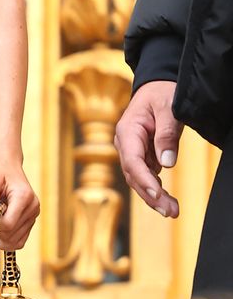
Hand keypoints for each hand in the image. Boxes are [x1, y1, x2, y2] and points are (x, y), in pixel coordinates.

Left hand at [0, 157, 39, 251]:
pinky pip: (20, 240)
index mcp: (24, 197)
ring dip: (0, 233)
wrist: (7, 165)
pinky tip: (0, 223)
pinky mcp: (31, 220)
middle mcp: (33, 207)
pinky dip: (7, 237)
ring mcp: (34, 215)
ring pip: (15, 240)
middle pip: (11, 234)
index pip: (8, 224)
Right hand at [114, 79, 181, 217]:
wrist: (157, 86)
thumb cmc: (162, 93)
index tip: (158, 194)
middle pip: (134, 175)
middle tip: (171, 211)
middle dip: (151, 196)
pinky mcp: (141, 155)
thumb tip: (167, 164)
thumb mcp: (168, 108)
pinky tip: (168, 200)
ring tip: (172, 210)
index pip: (132, 161)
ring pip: (139, 179)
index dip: (144, 180)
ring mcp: (132, 151)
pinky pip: (146, 176)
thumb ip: (166, 134)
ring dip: (154, 197)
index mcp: (127, 131)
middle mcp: (125, 144)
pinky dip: (155, 189)